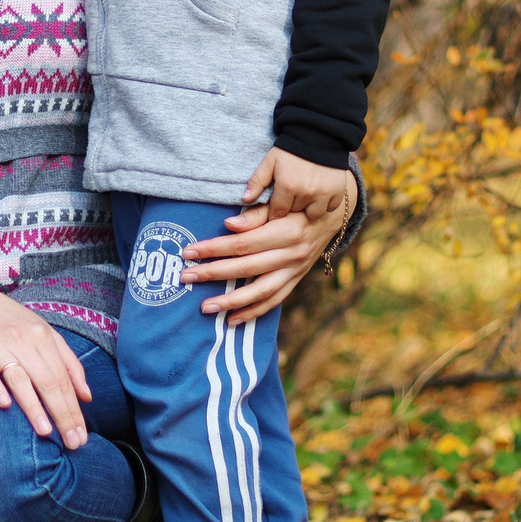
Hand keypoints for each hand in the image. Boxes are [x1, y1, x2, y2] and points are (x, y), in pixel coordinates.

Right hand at [0, 282, 91, 448]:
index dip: (74, 409)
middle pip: (47, 381)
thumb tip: (87, 396)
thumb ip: (68, 363)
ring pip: (20, 378)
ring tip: (45, 431)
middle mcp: (23, 341)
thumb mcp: (44, 334)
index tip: (81, 436)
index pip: (63, 379)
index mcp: (43, 338)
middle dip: (62, 414)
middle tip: (72, 442)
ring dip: (33, 406)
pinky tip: (4, 405)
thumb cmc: (11, 322)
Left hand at [179, 174, 354, 321]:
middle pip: (247, 268)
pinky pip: (274, 300)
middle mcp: (293, 254)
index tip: (189, 252)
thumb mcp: (281, 201)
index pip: (243, 243)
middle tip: (185, 277)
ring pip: (260, 291)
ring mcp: (296, 270)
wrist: (334, 213)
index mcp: (287, 230)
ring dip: (231, 302)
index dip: (214, 248)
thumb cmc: (300, 202)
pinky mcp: (296, 279)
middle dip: (213, 273)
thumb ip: (256, 214)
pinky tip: (231, 320)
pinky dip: (253, 312)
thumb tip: (228, 225)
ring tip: (205, 307)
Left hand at [242, 147, 354, 224]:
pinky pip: (330, 208)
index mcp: (287, 186)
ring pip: (312, 214)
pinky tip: (320, 193)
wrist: (319, 135)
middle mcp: (306, 193)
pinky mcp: (337, 192)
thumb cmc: (290, 150)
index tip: (277, 204)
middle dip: (291, 206)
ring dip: (308, 207)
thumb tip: (245, 199)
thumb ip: (257, 181)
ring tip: (305, 195)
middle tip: (291, 193)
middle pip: (294, 213)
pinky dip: (325, 204)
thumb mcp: (270, 161)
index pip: (277, 213)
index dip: (275, 209)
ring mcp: (324, 194)